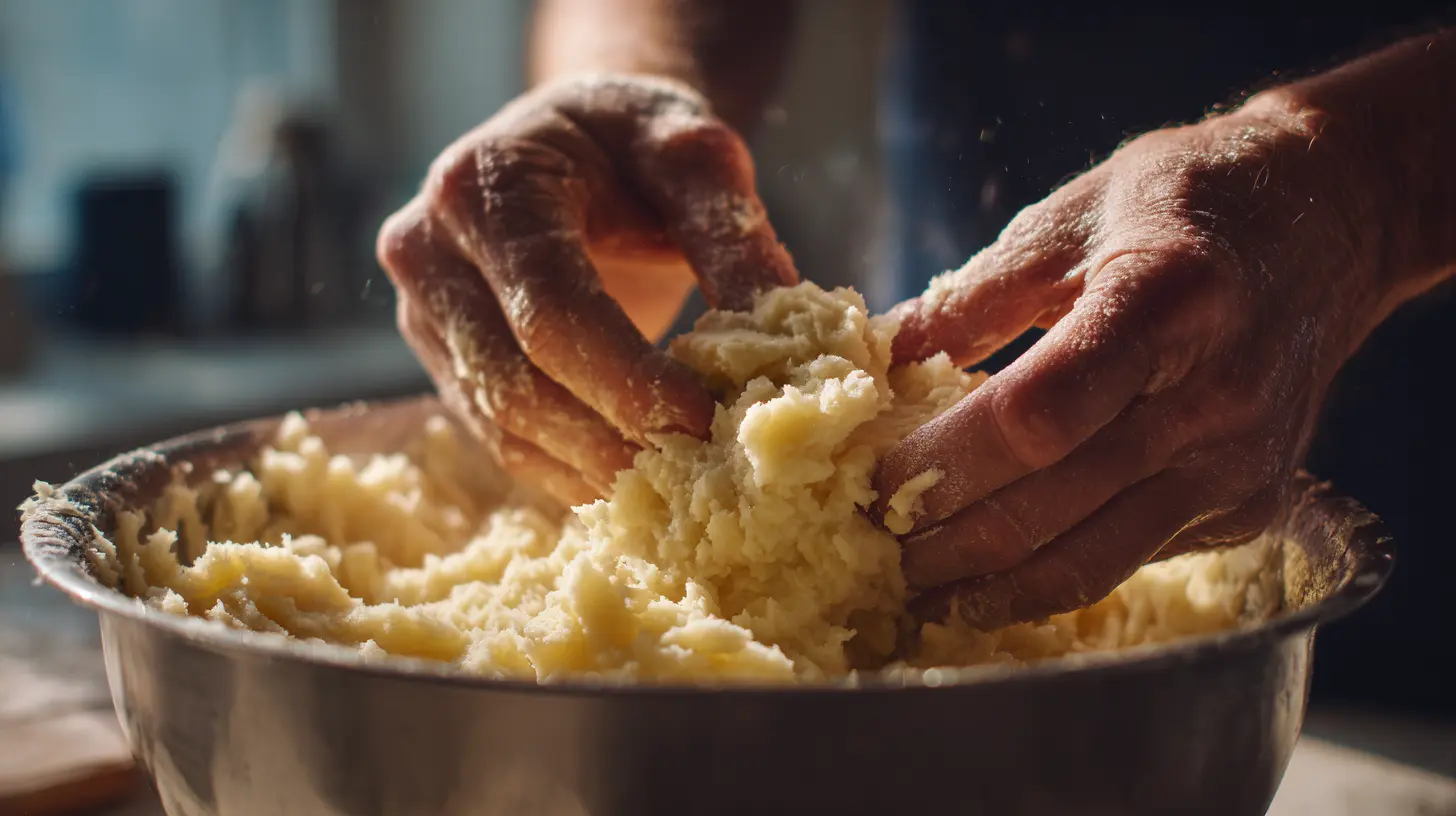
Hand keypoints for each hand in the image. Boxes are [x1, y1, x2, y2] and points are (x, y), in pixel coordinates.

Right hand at [378, 75, 795, 504]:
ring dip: (594, 470)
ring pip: (503, 425)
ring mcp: (423, 314)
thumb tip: (782, 327)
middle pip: (516, 382)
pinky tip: (637, 484)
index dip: (627, 378)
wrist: (570, 138)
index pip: (551, 309)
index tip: (704, 422)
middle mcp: (427, 253)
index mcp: (482, 188)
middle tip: (702, 476)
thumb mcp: (692, 154)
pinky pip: (501, 438)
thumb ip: (730, 230)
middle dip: (614, 440)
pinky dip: (571, 471)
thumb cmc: (633, 140)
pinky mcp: (442, 361)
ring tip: (680, 491)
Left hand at [874, 99, 1391, 628]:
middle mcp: (1213, 398)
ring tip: (918, 588)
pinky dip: (1051, 575)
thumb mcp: (1069, 218)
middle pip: (1048, 504)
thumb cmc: (1184, 202)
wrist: (1328, 221)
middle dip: (942, 540)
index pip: (1035, 416)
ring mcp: (1238, 463)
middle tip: (869, 547)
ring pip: (1087, 560)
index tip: (872, 477)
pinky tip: (993, 574)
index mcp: (1161, 303)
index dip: (943, 461)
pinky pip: (1129, 558)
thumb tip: (876, 356)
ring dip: (989, 587)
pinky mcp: (1251, 504)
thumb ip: (972, 297)